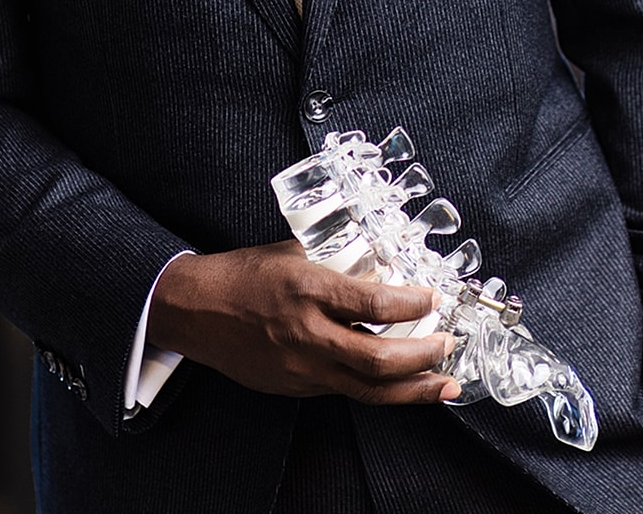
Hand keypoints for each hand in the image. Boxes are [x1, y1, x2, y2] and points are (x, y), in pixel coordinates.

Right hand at [149, 240, 459, 404]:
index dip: (414, 304)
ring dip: (415, 389)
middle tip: (449, 344)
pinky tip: (397, 384)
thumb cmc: (241, 275)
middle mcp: (306, 334)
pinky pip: (344, 390)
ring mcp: (300, 368)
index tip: (433, 299)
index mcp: (306, 290)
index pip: (375, 304)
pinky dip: (377, 388)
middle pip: (380, 359)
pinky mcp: (295, 387)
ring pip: (369, 390)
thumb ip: (336, 261)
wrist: (194, 310)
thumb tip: (381, 265)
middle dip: (426, 355)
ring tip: (446, 384)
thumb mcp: (291, 252)